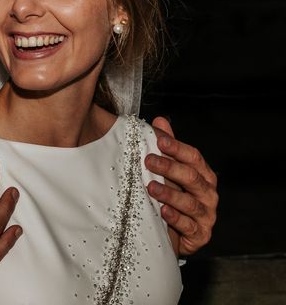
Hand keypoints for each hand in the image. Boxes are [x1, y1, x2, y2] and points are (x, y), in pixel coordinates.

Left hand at [145, 117, 217, 255]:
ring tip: (151, 187)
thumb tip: (159, 121)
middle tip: (149, 160)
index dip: (177, 147)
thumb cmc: (173, 195)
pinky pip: (188, 226)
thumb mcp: (169, 170)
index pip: (193, 157)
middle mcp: (208, 194)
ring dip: (170, 194)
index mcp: (203, 175)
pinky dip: (175, 218)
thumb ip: (167, 147)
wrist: (173, 231)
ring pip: (190, 202)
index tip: (158, 138)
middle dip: (170, 168)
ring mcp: (206, 215)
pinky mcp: (200, 235)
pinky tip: (162, 212)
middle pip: (192, 177)